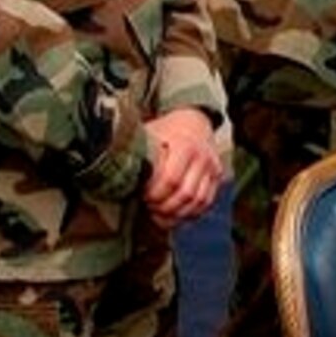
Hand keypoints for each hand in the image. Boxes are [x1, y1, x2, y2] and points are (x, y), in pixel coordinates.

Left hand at [142, 109, 223, 228]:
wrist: (193, 121)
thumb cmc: (165, 131)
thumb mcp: (150, 135)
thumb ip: (139, 154)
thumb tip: (118, 176)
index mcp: (185, 145)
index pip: (171, 180)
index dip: (154, 194)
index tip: (142, 196)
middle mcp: (203, 157)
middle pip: (186, 195)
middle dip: (165, 207)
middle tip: (149, 208)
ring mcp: (213, 167)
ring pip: (199, 202)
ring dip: (178, 214)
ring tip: (159, 214)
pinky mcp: (217, 177)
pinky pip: (207, 202)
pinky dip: (191, 213)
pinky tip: (174, 214)